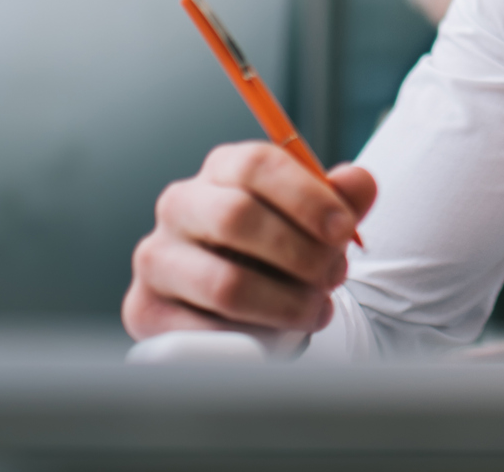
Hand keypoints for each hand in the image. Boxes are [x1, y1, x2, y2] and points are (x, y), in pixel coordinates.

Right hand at [123, 143, 377, 351]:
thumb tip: (359, 182)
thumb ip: (342, 199)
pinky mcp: (145, 309)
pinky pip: (203, 331)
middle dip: (299, 253)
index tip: (343, 230)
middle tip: (334, 276)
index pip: (257, 164)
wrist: (242, 306)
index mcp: (222, 169)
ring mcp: (157, 257)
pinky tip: (276, 337)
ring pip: (224, 283)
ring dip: (284, 304)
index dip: (306, 196)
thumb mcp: (315, 221)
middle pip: (237, 217)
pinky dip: (250, 339)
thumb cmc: (281, 252)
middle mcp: (180, 205)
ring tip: (315, 311)